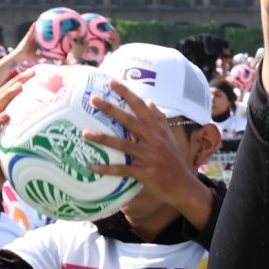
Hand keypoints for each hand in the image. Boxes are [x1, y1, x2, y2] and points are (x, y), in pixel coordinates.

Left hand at [85, 82, 210, 208]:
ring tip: (84, 133)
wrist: (183, 185)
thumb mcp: (169, 137)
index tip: (112, 82)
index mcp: (158, 129)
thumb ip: (159, 119)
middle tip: (93, 100)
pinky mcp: (145, 172)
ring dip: (102, 138)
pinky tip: (92, 167)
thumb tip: (150, 102)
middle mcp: (154, 139)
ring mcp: (149, 156)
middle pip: (129, 120)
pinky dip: (107, 168)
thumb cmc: (173, 160)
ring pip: (123, 144)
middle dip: (111, 109)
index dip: (126, 93)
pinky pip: (122, 169)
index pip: (141, 106)